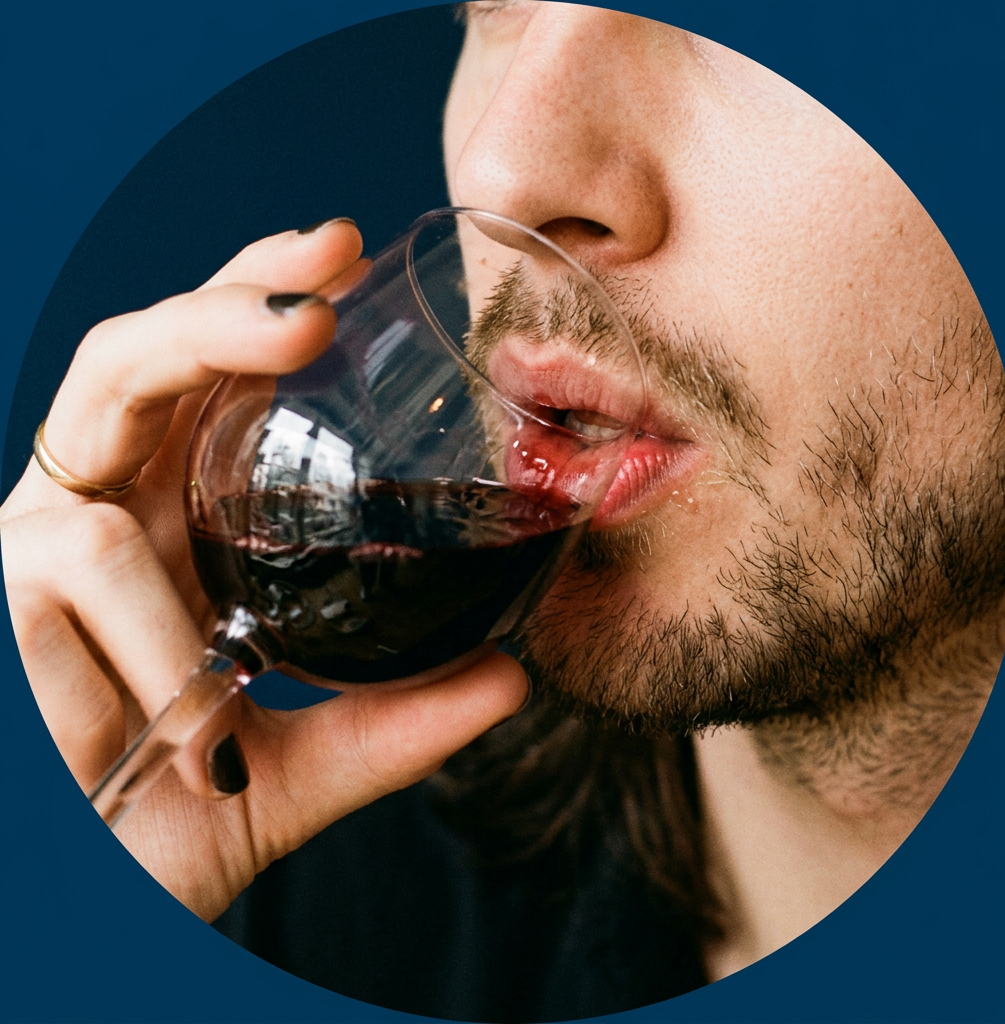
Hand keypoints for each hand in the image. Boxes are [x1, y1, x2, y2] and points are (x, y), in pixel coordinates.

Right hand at [0, 220, 528, 920]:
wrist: (89, 910)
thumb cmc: (176, 819)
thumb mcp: (305, 766)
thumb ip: (400, 721)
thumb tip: (515, 678)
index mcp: (168, 518)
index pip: (200, 372)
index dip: (253, 295)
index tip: (341, 254)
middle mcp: (92, 514)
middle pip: (129, 364)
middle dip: (214, 316)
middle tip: (311, 308)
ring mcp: (22, 559)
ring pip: (83, 512)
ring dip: (165, 624)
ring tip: (211, 717)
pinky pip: (53, 605)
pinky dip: (128, 670)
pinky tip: (167, 739)